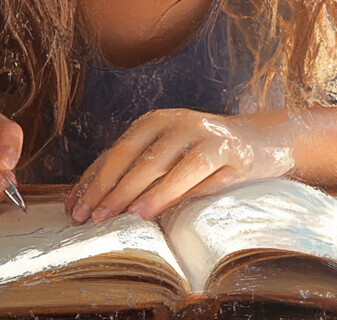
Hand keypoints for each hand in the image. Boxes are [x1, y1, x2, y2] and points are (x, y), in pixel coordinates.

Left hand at [64, 108, 293, 223]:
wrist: (261, 140)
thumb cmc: (207, 153)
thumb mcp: (170, 156)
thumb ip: (137, 171)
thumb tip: (89, 198)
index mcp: (154, 121)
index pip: (116, 151)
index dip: (93, 179)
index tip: (74, 206)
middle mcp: (173, 121)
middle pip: (132, 155)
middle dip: (106, 188)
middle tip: (88, 216)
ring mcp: (199, 132)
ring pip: (158, 163)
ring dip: (133, 191)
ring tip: (114, 216)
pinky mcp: (223, 149)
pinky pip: (192, 171)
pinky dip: (168, 191)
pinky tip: (151, 209)